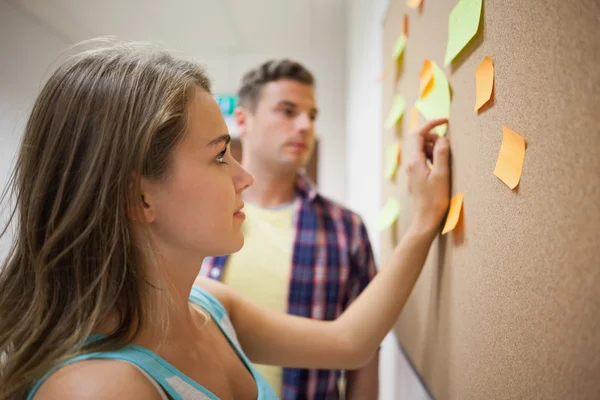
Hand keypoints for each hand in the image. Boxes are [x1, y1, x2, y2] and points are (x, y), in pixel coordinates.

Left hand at [405, 118, 450, 233]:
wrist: (426, 219)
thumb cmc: (435, 199)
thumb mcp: (442, 174)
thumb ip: (442, 154)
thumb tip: (442, 138)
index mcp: (414, 161)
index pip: (418, 133)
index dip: (431, 124)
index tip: (445, 120)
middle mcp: (410, 164)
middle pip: (419, 140)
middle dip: (434, 137)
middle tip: (448, 145)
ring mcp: (413, 171)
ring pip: (422, 150)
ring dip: (434, 147)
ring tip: (446, 158)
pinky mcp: (417, 177)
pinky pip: (423, 159)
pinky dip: (433, 157)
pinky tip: (442, 166)